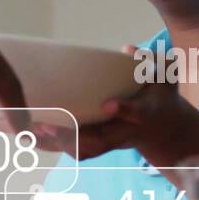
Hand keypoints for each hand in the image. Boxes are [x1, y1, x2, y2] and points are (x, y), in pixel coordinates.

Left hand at [33, 44, 198, 168]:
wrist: (165, 131)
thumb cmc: (162, 98)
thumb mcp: (165, 76)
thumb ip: (152, 61)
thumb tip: (128, 48)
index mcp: (145, 114)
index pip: (137, 113)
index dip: (124, 110)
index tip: (109, 105)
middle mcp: (126, 132)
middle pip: (100, 142)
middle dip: (73, 137)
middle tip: (46, 126)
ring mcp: (113, 142)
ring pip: (84, 150)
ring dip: (58, 144)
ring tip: (33, 131)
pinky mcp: (101, 145)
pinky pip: (77, 151)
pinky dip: (56, 147)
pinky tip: (34, 137)